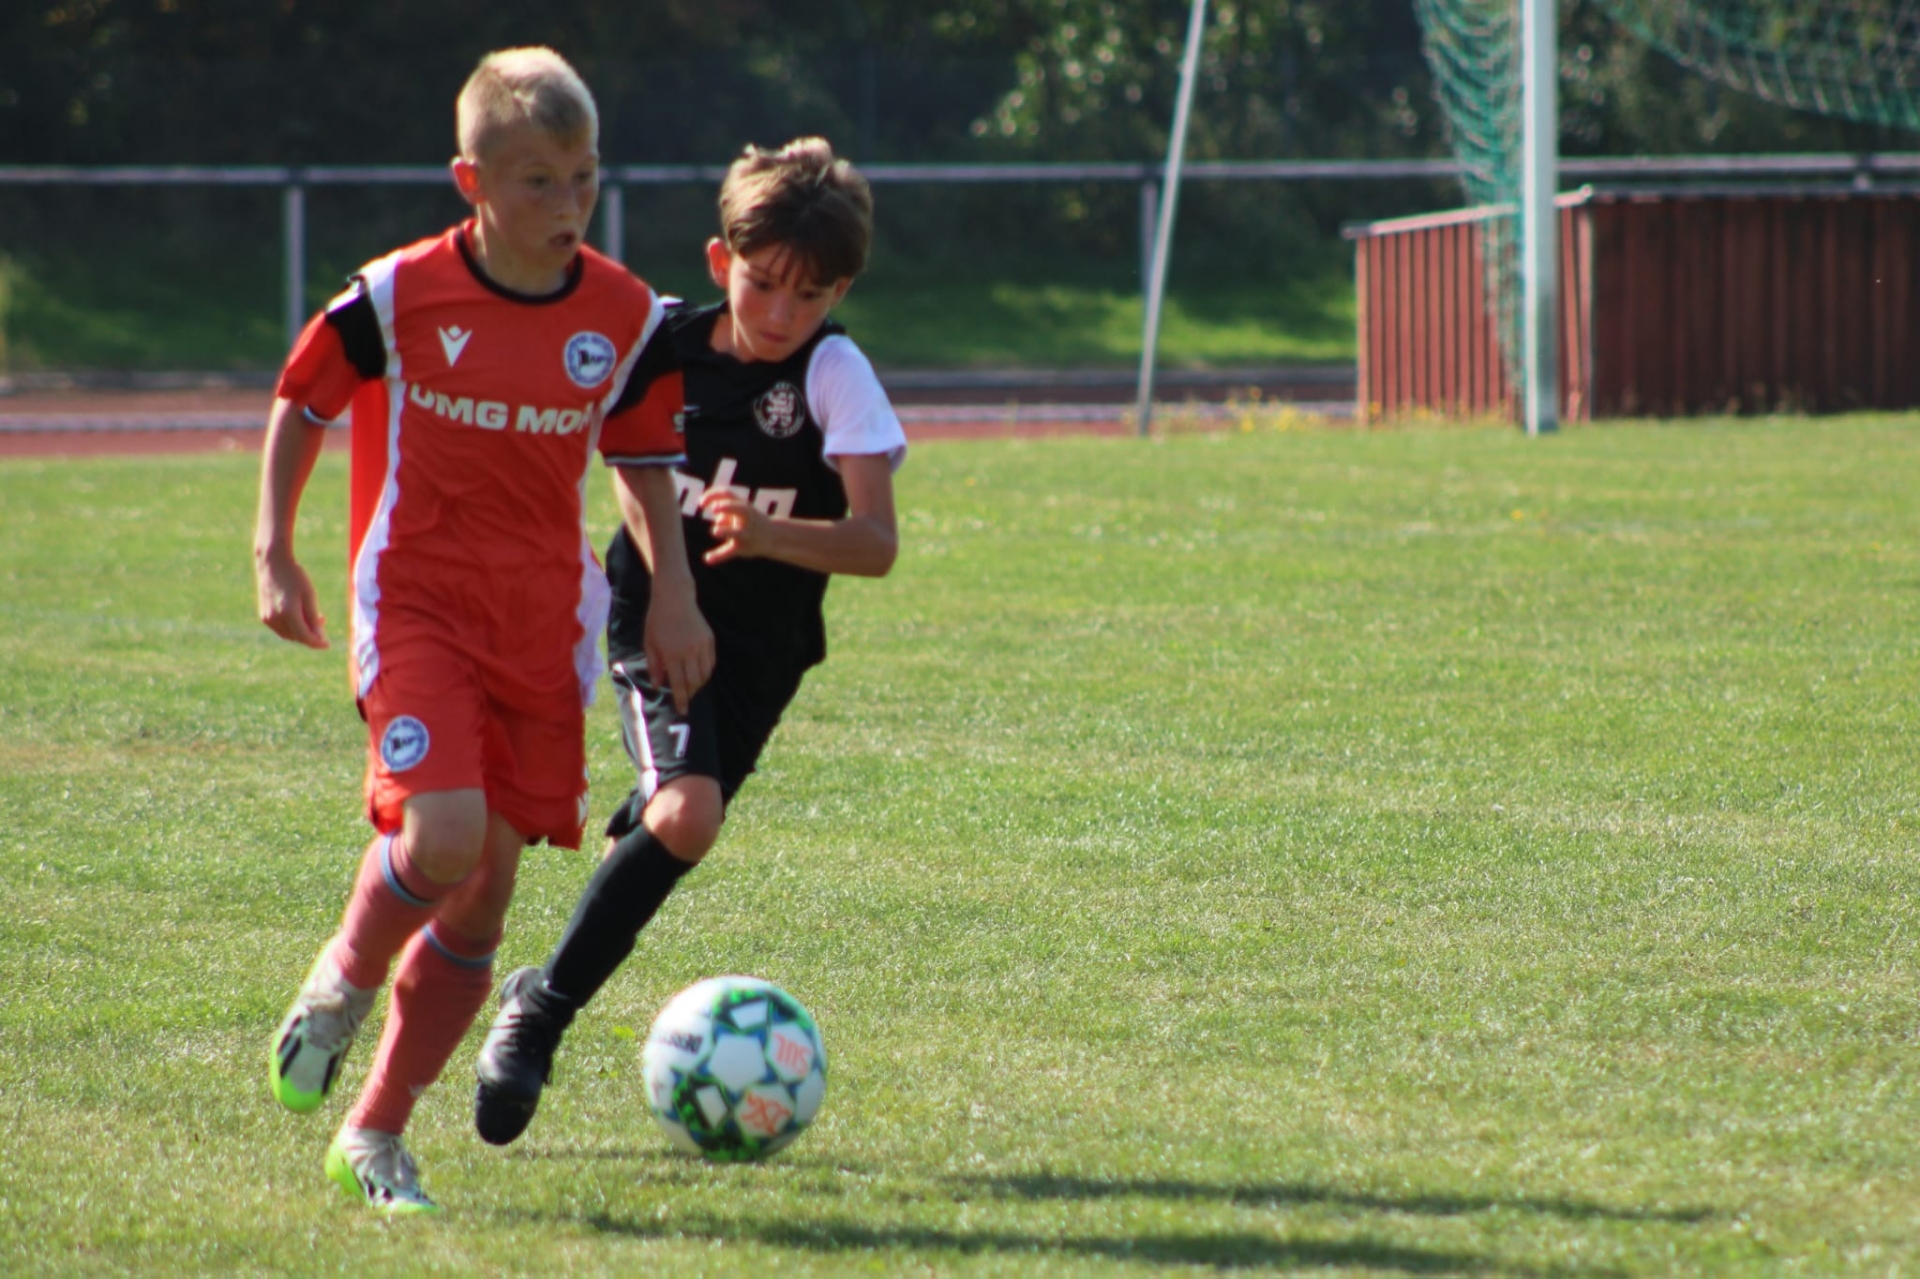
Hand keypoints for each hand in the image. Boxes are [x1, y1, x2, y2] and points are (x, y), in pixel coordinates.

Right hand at [255, 550, 329, 648]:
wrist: (272, 563)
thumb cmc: (295, 576)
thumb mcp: (309, 595)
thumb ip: (313, 617)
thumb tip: (319, 637)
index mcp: (288, 613)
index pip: (305, 636)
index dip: (317, 643)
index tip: (327, 645)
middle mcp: (275, 618)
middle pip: (297, 637)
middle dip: (311, 637)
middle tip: (323, 627)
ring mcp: (267, 618)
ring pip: (288, 635)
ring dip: (302, 633)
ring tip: (316, 620)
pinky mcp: (264, 616)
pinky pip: (281, 629)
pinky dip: (292, 628)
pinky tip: (301, 617)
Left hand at [644, 586, 713, 713]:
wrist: (674, 598)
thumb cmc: (657, 620)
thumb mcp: (649, 643)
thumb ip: (654, 665)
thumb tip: (657, 685)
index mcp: (672, 654)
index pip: (678, 683)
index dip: (681, 699)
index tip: (682, 710)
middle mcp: (689, 651)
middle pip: (694, 681)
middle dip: (690, 693)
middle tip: (685, 697)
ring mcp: (701, 645)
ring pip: (705, 673)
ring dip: (699, 683)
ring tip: (692, 686)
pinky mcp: (709, 639)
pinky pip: (711, 662)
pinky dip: (706, 671)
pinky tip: (699, 673)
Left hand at [698, 488, 770, 564]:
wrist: (773, 535)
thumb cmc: (750, 520)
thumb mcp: (740, 510)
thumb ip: (724, 508)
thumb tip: (709, 504)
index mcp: (743, 506)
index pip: (727, 494)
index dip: (713, 495)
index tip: (701, 503)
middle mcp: (746, 518)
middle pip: (739, 509)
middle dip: (727, 507)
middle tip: (715, 508)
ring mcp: (746, 534)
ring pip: (736, 532)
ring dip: (726, 531)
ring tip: (715, 531)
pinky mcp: (743, 548)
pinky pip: (730, 552)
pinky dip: (719, 556)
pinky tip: (708, 559)